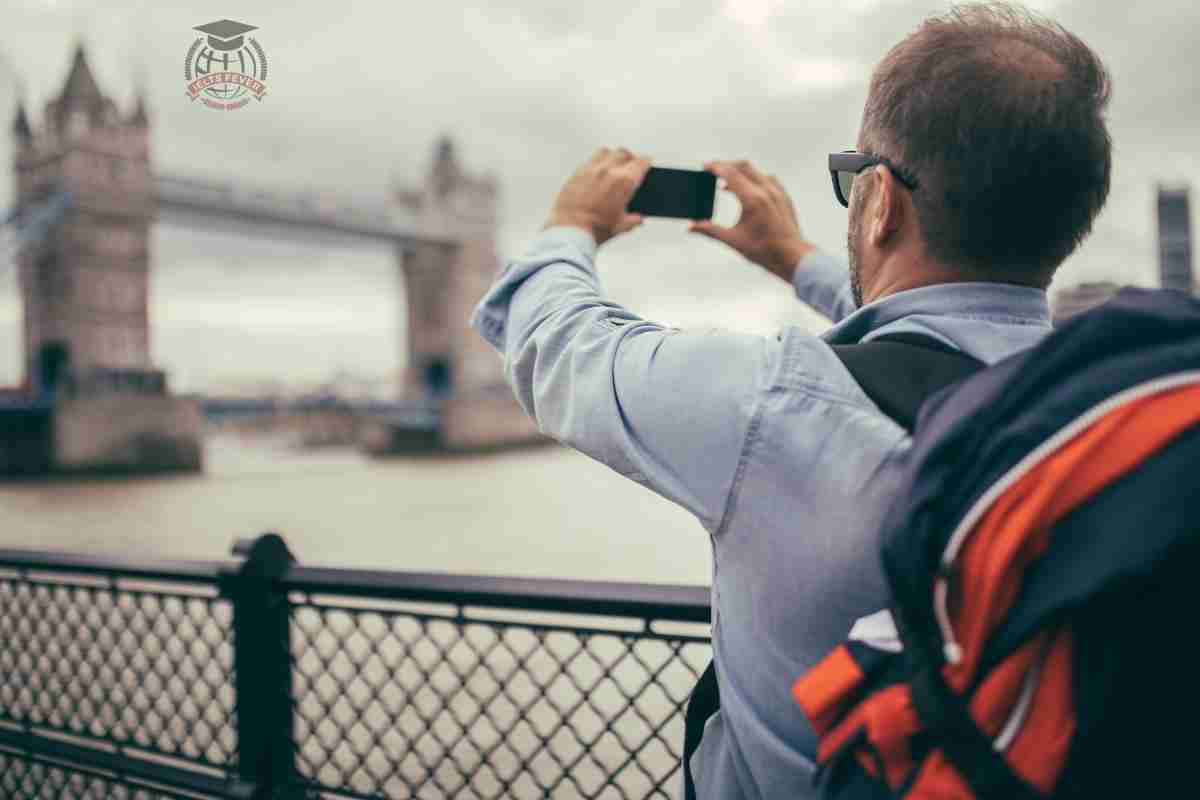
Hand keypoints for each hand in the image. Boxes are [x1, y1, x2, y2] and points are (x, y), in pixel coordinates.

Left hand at [543, 147, 650, 245]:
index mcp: (624, 182)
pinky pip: (590, 160)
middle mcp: (609, 171)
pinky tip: (597, 173)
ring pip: (606, 152)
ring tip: (613, 166)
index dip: (646, 163)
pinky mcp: (577, 172)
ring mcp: (592, 169)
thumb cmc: (595, 229)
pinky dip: (597, 163)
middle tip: (630, 166)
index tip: (646, 164)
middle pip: (624, 153)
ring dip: (612, 157)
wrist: (570, 230)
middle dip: (630, 158)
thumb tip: (638, 218)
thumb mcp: (620, 226)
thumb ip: (633, 220)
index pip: (641, 162)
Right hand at [689, 160, 815, 282]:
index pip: (731, 174)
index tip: (705, 166)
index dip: (716, 168)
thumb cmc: (764, 250)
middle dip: (727, 165)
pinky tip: (748, 189)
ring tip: (727, 183)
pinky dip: (754, 179)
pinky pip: (767, 179)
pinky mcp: (784, 197)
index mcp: (753, 200)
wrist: (792, 257)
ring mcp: (777, 192)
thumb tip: (691, 227)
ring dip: (740, 172)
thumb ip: (710, 230)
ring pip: (756, 172)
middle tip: (713, 171)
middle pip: (743, 166)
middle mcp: (766, 191)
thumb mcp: (733, 240)